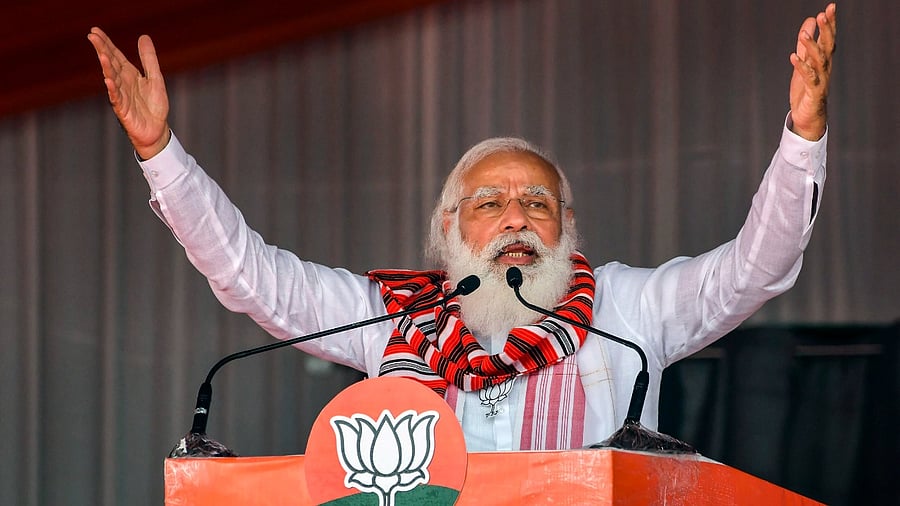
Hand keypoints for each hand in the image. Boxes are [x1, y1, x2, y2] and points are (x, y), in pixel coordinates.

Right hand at [87, 27, 170, 158]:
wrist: (157, 130)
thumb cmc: (153, 105)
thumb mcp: (155, 77)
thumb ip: (149, 58)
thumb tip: (143, 36)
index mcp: (129, 74)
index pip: (115, 55)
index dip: (106, 43)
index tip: (95, 30)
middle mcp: (122, 82)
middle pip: (111, 63)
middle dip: (102, 50)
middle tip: (92, 36)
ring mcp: (121, 95)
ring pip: (112, 78)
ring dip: (107, 67)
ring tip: (102, 55)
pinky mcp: (123, 110)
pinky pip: (117, 98)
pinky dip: (113, 89)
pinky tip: (108, 80)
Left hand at [788, 3, 836, 140]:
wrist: (808, 116)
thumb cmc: (806, 89)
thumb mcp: (804, 62)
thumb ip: (805, 44)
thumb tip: (810, 21)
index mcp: (823, 60)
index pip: (828, 38)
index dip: (830, 24)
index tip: (830, 8)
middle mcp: (825, 68)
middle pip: (828, 46)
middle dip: (826, 30)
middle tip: (823, 15)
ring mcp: (821, 80)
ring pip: (819, 61)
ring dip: (811, 47)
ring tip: (803, 35)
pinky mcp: (813, 92)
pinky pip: (808, 78)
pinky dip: (801, 67)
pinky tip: (793, 57)